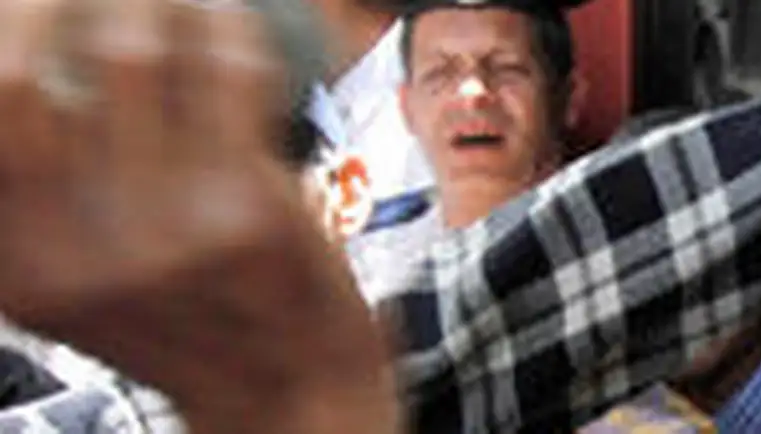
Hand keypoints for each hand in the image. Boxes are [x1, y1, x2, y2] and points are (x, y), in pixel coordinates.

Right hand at [0, 1, 394, 432]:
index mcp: (9, 259)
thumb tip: (21, 70)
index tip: (36, 13)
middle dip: (59, 4)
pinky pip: (226, 67)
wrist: (287, 391)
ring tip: (180, 13)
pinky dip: (228, 28)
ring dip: (162, 11)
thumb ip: (35, 194)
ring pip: (133, 46)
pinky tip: (228, 27)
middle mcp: (63, 248)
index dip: (7, 33)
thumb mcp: (78, 278)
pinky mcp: (242, 207)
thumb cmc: (189, 318)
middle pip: (21, 62)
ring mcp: (156, 229)